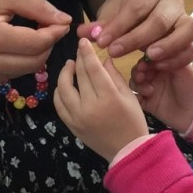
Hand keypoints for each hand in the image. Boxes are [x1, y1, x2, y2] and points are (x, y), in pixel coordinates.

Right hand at [0, 0, 71, 89]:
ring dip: (36, 53)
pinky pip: (14, 74)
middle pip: (36, 60)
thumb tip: (65, 20)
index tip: (61, 21)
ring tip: (27, 34)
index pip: (37, 42)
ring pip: (27, 70)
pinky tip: (10, 47)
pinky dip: (20, 61)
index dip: (55, 32)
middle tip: (46, 26)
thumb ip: (36, 6)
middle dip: (48, 43)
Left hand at [54, 39, 147, 159]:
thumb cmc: (133, 122)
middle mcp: (89, 107)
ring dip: (64, 74)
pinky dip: (59, 92)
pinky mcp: (71, 126)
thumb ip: (114, 75)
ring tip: (70, 66)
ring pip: (63, 89)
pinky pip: (59, 105)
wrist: (127, 152)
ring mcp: (77, 117)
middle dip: (77, 59)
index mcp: (108, 98)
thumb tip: (102, 59)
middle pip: (78, 76)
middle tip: (78, 51)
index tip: (82, 41)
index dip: (86, 52)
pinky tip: (65, 85)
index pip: (92, 69)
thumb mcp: (129, 96)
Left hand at [77, 0, 192, 68]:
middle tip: (115, 52)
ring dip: (167, 47)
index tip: (101, 42)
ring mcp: (185, 16)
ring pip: (187, 30)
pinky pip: (192, 47)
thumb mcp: (112, 12)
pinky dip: (177, 58)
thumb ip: (100, 25)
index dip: (119, 26)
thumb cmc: (128, 8)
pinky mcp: (191, 35)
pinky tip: (158, 66)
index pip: (137, 7)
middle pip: (160, 20)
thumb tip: (83, 34)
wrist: (146, 2)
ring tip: (147, 59)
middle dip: (136, 39)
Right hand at [129, 58, 192, 134]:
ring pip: (134, 83)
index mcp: (163, 63)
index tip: (145, 64)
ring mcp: (149, 88)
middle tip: (142, 77)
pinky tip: (143, 99)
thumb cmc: (192, 87)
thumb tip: (150, 52)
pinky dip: (134, 98)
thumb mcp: (182, 67)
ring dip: (137, 85)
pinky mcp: (146, 102)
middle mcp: (155, 74)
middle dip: (138, 72)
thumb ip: (168, 57)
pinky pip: (134, 98)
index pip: (147, 56)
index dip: (144, 59)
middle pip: (137, 69)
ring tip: (148, 90)